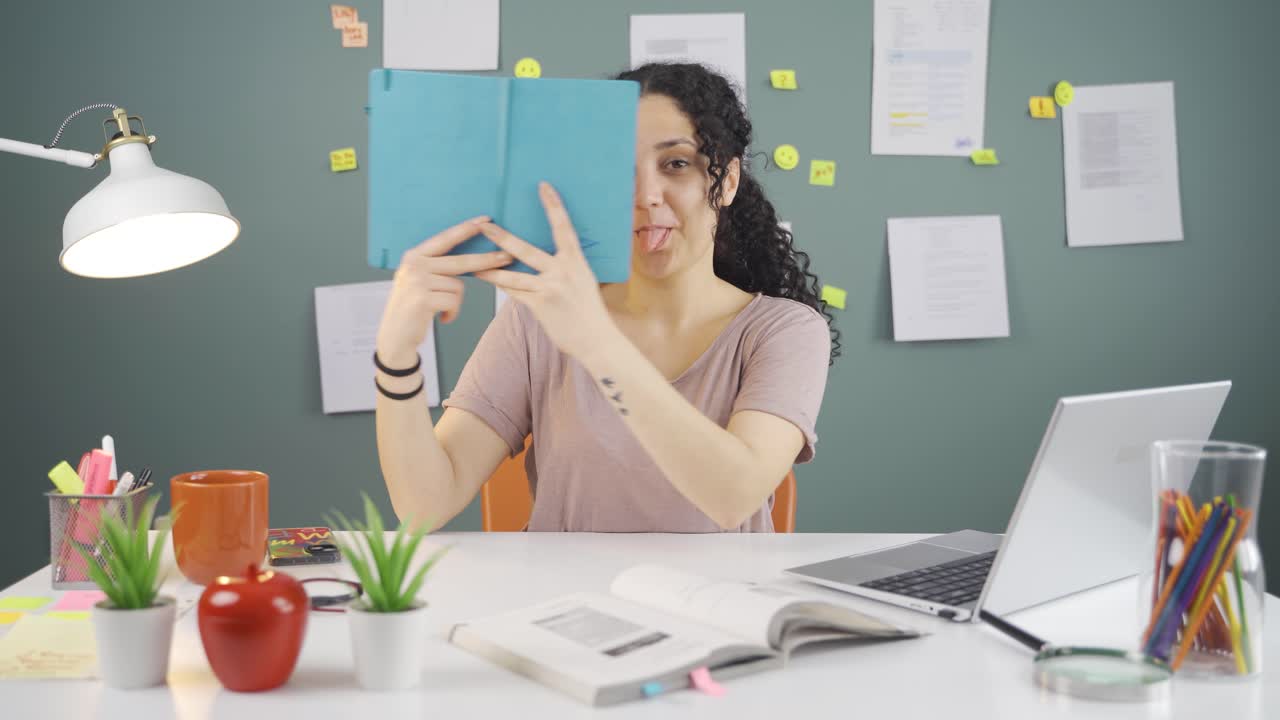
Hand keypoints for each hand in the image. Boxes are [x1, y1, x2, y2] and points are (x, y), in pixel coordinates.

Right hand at [375, 216, 512, 365]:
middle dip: (486, 261)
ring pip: (457, 287)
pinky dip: (452, 313)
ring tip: (440, 309)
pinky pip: (453, 302)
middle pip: (460, 262)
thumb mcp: (419, 280)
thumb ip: (437, 267)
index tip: (485, 220)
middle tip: (507, 257)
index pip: (445, 239)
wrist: (394, 336)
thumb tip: (471, 259)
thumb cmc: (412, 307)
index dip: (466, 229)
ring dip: (454, 302)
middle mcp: (414, 265)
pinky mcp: (423, 299)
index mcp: (414, 256)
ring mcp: (417, 281)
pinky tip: (440, 317)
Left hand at [473, 182, 618, 361]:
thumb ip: (566, 268)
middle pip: (526, 249)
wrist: (596, 340)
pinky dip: (500, 285)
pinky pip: (514, 292)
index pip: (563, 227)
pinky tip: (486, 279)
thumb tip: (551, 258)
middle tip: (484, 225)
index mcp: (576, 261)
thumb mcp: (583, 281)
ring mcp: (550, 288)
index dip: (553, 205)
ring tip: (472, 262)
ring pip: (512, 274)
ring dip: (490, 267)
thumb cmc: (589, 311)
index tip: (543, 186)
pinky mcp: (540, 305)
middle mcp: (563, 271)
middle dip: (502, 238)